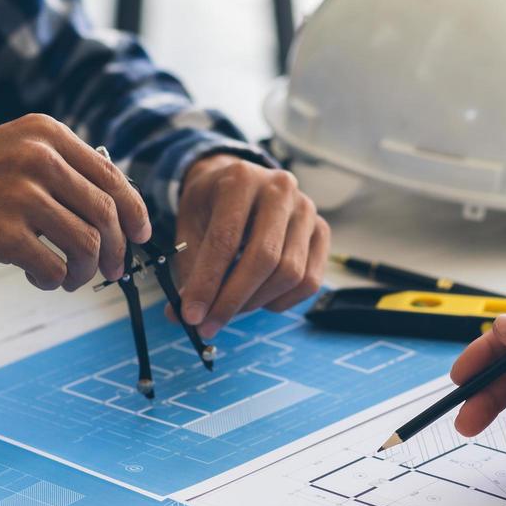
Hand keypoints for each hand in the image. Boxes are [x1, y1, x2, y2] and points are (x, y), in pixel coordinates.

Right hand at [0, 113, 150, 290]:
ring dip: (87, 271)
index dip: (134, 212)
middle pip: (107, 213)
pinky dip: (56, 282)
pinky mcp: (4, 234)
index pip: (112, 176)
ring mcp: (21, 195)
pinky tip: (40, 280)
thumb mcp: (14, 153)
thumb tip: (119, 207)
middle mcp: (38, 158)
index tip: (141, 236)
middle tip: (114, 271)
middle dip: (119, 249)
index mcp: (46, 134)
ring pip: (88, 245)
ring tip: (70, 279)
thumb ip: (63, 170)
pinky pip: (56, 268)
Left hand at [173, 156, 329, 337]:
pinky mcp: (321, 230)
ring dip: (256, 303)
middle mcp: (280, 189)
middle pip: (264, 258)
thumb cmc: (211, 206)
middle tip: (209, 326)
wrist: (238, 183)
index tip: (192, 315)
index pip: (225, 240)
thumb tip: (184, 317)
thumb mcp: (189, 227)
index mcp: (241, 179)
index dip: (208, 283)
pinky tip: (258, 298)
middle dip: (233, 300)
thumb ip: (189, 270)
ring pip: (290, 273)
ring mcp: (306, 210)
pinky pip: (309, 281)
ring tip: (230, 309)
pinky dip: (281, 300)